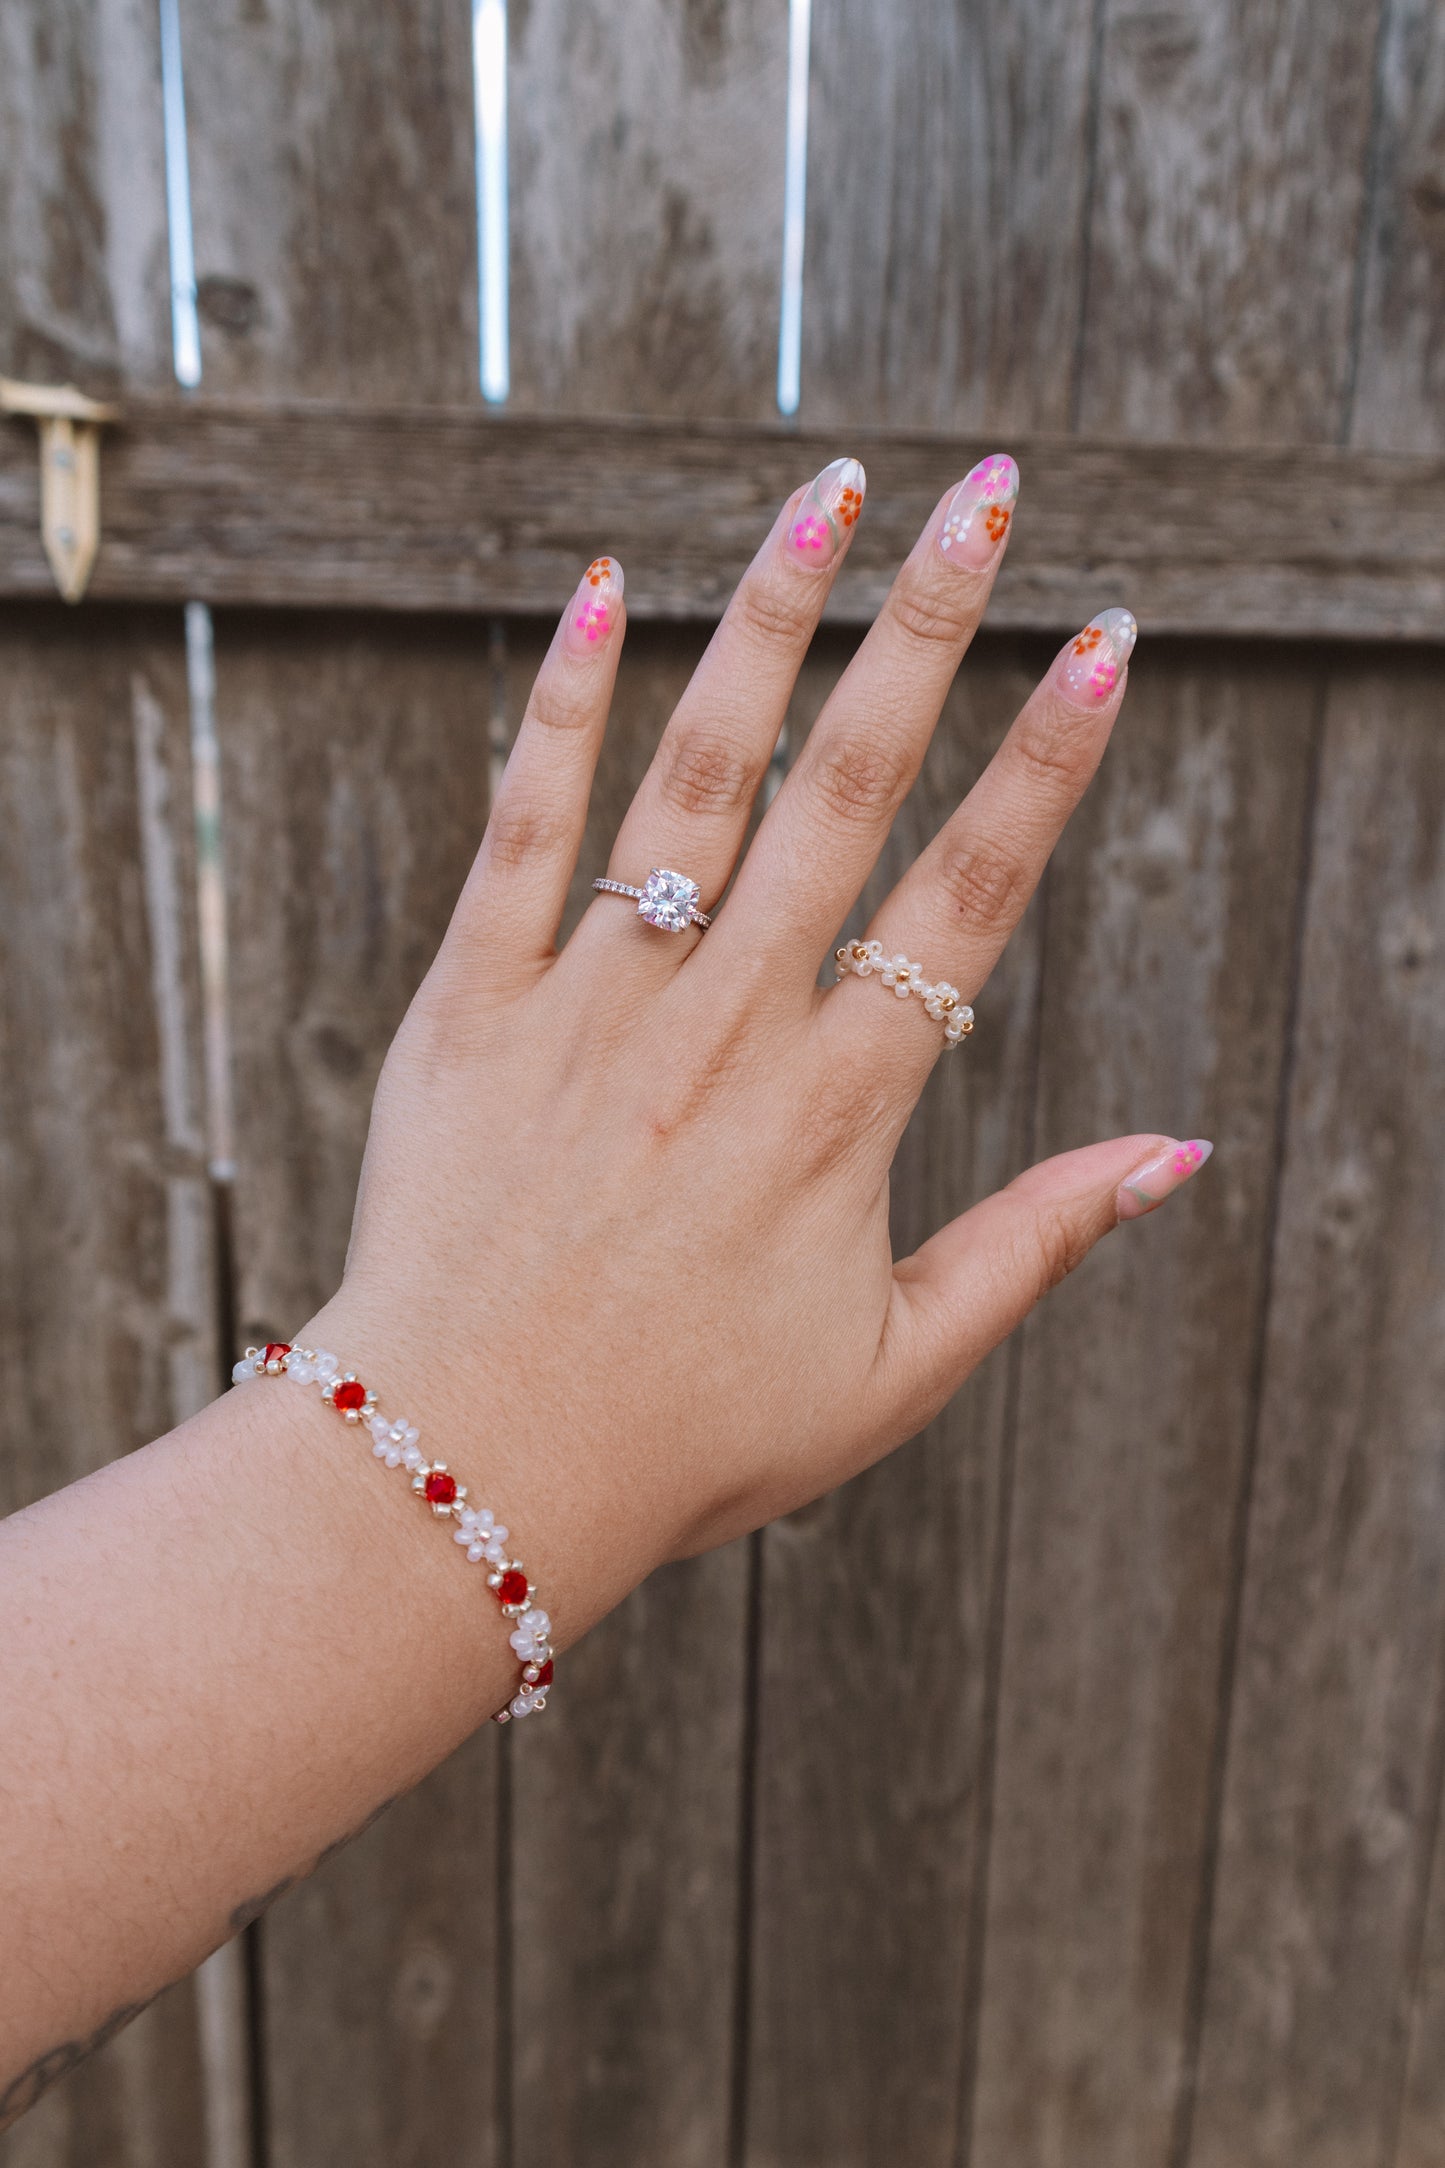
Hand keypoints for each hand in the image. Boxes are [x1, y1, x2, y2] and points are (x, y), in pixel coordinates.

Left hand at [308, 455, 1210, 1645]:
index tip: (1108, 639)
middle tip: (986, 494)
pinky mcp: (469, 1008)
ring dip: (767, 624)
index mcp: (836, 1112)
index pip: (971, 899)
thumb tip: (1178, 1154)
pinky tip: (601, 591)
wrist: (461, 1472)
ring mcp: (589, 1006)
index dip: (1049, 762)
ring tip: (827, 493)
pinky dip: (561, 710)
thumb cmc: (688, 1439)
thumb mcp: (894, 1369)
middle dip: (928, 628)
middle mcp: (723, 1031)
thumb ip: (1034, 1247)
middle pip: (846, 793)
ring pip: (693, 777)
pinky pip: (520, 832)